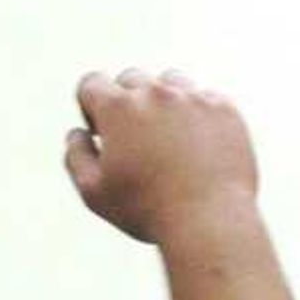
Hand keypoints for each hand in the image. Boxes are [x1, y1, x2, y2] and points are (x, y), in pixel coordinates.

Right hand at [63, 67, 258, 246]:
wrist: (210, 221)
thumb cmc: (147, 210)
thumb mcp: (94, 192)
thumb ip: (76, 156)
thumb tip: (78, 132)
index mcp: (118, 107)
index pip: (91, 82)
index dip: (90, 107)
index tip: (103, 133)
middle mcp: (156, 92)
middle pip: (131, 78)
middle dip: (127, 103)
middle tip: (136, 141)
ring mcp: (193, 97)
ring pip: (170, 82)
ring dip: (164, 102)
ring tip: (169, 140)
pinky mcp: (224, 108)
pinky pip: (205, 98)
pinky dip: (198, 115)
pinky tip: (199, 146)